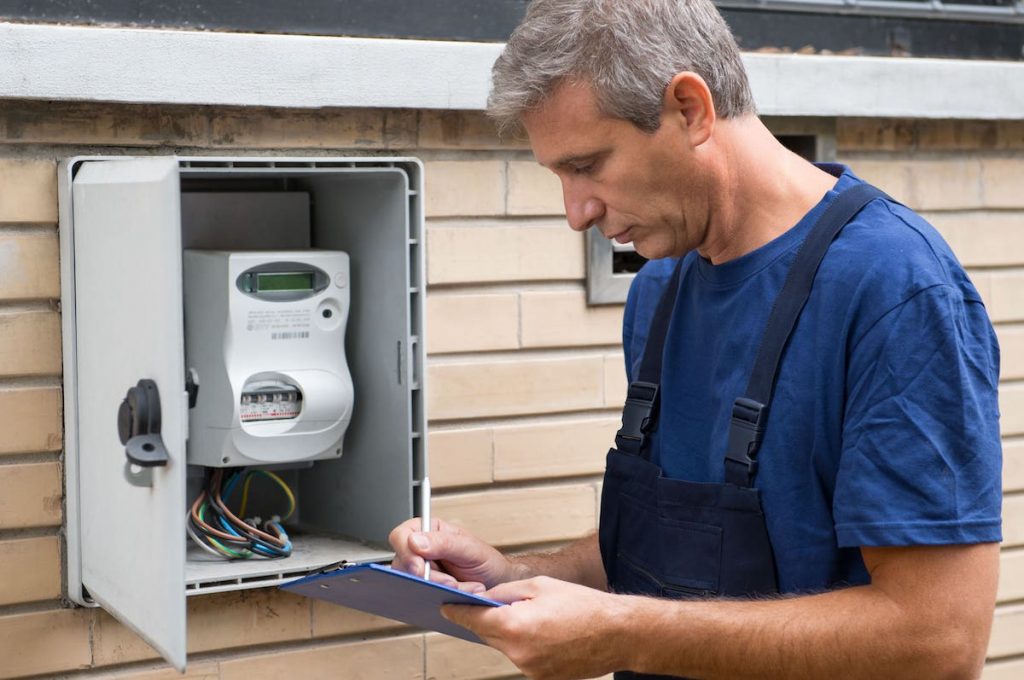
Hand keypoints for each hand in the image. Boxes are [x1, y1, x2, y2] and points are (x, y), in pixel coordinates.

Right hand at [388, 517, 517, 591]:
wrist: (498, 584)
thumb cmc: (486, 561)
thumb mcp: (469, 548)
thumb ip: (444, 543)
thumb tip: (415, 541)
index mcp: (428, 531)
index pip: (400, 536)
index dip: (406, 553)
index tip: (420, 568)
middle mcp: (420, 551)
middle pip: (402, 565)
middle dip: (428, 577)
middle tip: (451, 583)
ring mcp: (421, 572)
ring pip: (411, 584)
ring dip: (437, 589)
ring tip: (461, 589)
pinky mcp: (424, 591)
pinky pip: (418, 597)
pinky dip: (436, 600)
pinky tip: (452, 599)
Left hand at [442, 576, 630, 679]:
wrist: (618, 633)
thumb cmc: (584, 606)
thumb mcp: (539, 585)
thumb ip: (505, 592)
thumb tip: (484, 598)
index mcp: (515, 625)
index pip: (472, 619)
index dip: (457, 611)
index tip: (446, 606)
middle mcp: (518, 652)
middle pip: (487, 634)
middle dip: (487, 619)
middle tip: (493, 605)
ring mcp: (529, 669)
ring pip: (505, 646)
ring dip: (509, 632)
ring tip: (534, 616)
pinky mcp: (541, 677)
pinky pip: (522, 657)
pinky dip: (525, 644)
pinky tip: (544, 631)